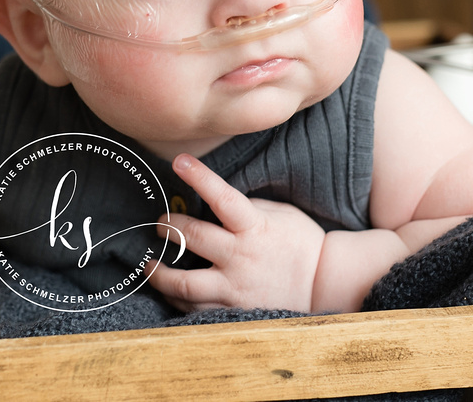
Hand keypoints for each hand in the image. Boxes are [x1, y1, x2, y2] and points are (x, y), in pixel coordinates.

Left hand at [148, 153, 325, 312]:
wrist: (323, 284)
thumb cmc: (302, 243)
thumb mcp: (281, 213)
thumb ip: (247, 207)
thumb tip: (216, 201)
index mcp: (254, 227)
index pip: (223, 196)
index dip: (200, 177)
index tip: (179, 161)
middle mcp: (240, 257)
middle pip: (192, 238)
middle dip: (168, 227)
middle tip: (160, 223)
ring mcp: (234, 287)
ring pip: (184, 284)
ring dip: (160, 272)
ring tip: (149, 264)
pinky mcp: (232, 310)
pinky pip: (195, 308)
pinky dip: (177, 298)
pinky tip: (169, 289)